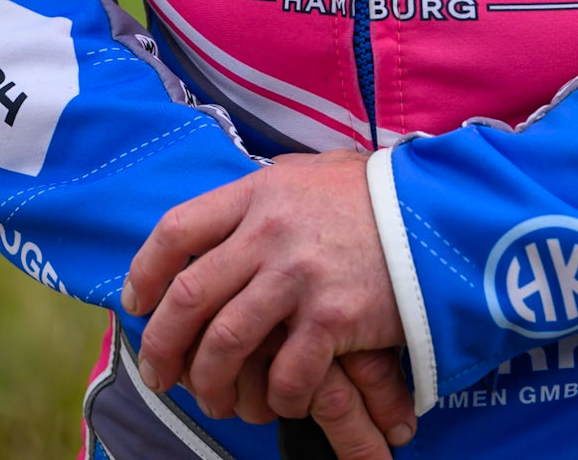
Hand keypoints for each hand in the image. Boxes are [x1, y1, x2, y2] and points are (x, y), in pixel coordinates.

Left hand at [123, 152, 410, 444]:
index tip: (137, 304)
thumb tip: (224, 223)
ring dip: (211, 384)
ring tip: (218, 402)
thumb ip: (265, 197)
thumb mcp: (311, 175)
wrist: (441, 211)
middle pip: (188, 296)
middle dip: (163, 345)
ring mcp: (299, 274)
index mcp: (259, 191)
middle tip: (161, 374)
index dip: (145, 272)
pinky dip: (276, 398)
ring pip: (224, 344)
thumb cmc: (376, 195)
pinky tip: (284, 400)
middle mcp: (269, 230)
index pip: (177, 230)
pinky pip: (284, 375)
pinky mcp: (332, 316)